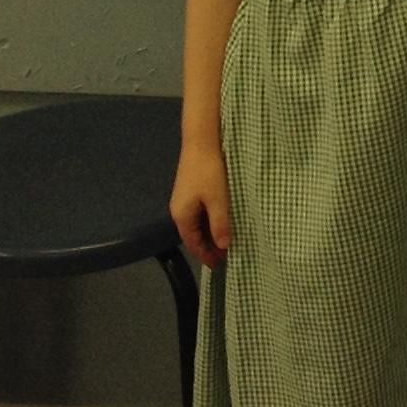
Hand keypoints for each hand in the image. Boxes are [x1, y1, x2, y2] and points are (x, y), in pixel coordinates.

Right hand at [171, 141, 234, 267]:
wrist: (202, 141)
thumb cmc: (210, 172)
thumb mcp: (218, 200)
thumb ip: (220, 224)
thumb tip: (223, 247)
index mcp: (182, 215)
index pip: (192, 243)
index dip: (205, 255)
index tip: (220, 265)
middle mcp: (178, 209)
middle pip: (193, 234)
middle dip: (208, 246)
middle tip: (227, 255)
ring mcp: (183, 199)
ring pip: (196, 223)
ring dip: (209, 233)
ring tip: (226, 240)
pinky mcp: (190, 189)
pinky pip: (199, 212)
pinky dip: (209, 221)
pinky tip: (221, 220)